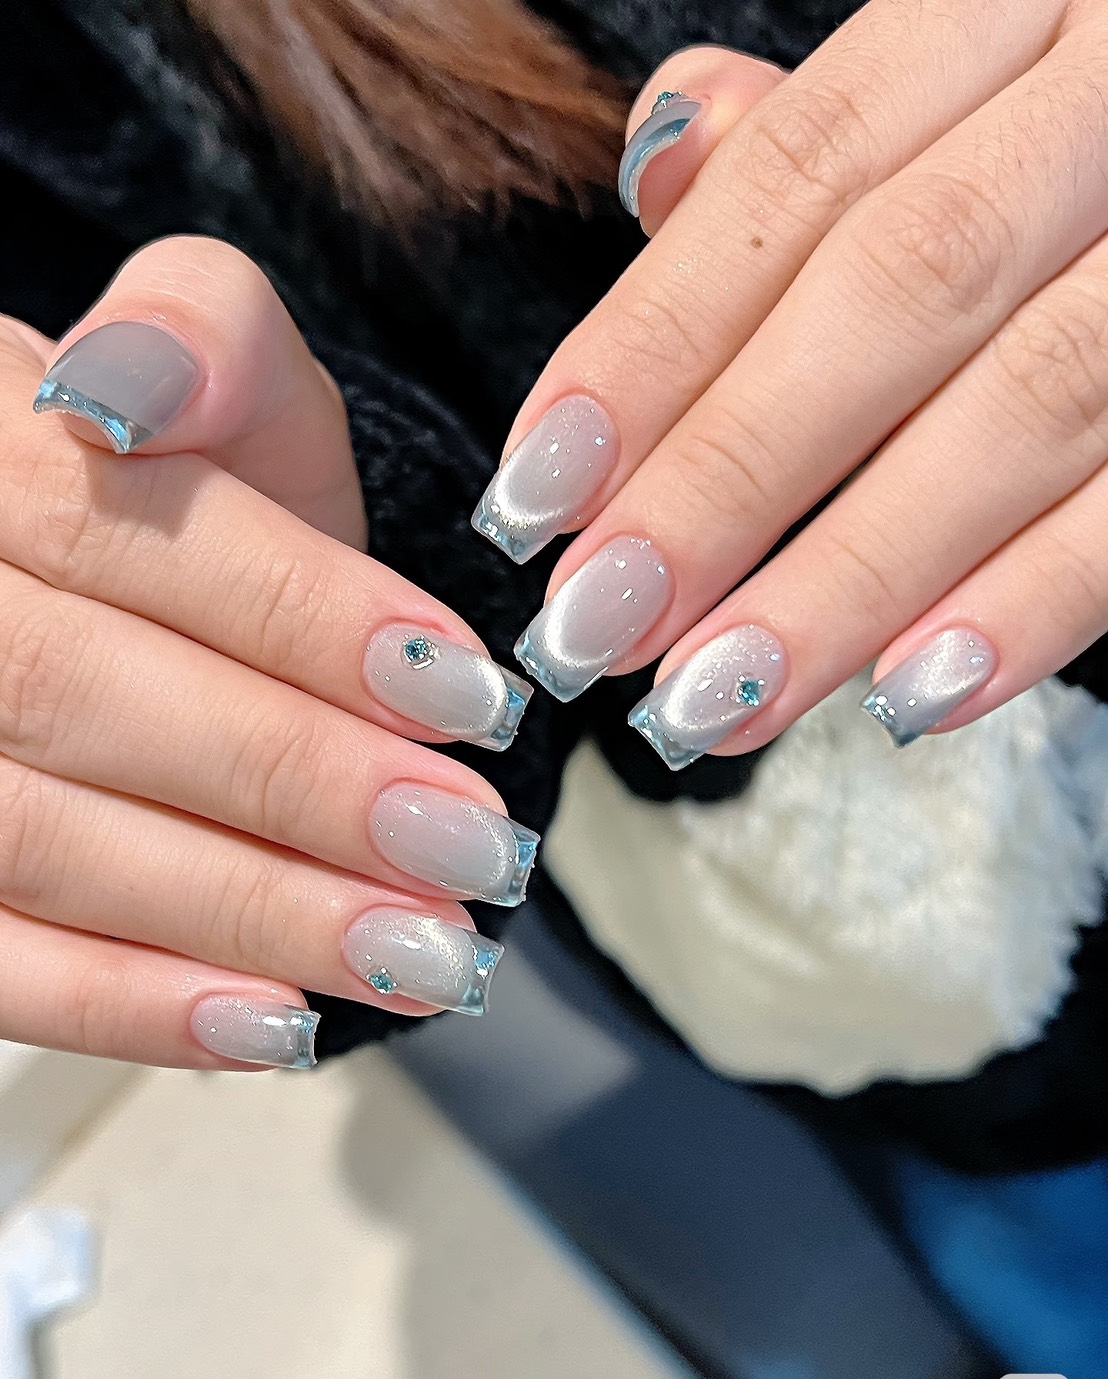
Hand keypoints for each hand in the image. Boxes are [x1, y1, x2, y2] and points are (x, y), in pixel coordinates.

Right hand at [0, 237, 535, 1069]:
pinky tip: (275, 1025)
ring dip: (243, 910)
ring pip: (35, 838)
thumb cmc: (195, 488)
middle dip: (292, 782)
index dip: (295, 618)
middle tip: (466, 849)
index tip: (465, 696)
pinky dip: (129, 1006)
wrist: (133, 579)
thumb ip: (202, 340)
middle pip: (71, 693)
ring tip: (418, 949)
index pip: (111, 528)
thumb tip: (128, 388)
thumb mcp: (227, 383)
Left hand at [475, 1, 1107, 765]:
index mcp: (1013, 0)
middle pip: (898, 292)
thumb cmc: (1090, 107)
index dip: (655, 345)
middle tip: (599, 625)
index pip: (800, 177)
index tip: (539, 497)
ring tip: (718, 697)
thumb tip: (664, 175)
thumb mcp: (967, 56)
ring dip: (854, 576)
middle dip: (730, 478)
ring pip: (1027, 405)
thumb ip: (819, 132)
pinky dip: (1039, 598)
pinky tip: (916, 692)